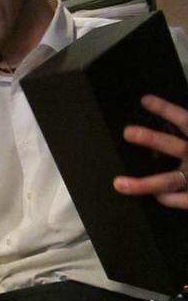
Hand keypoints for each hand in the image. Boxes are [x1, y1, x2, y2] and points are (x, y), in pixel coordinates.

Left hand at [113, 94, 187, 208]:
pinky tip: (157, 198)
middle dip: (151, 139)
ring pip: (168, 182)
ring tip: (119, 184)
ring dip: (144, 184)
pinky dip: (168, 199)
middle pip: (174, 146)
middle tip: (127, 132)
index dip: (166, 110)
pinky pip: (181, 200)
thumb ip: (186, 127)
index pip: (184, 120)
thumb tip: (156, 106)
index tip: (145, 100)